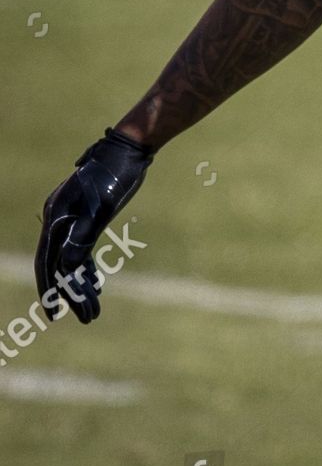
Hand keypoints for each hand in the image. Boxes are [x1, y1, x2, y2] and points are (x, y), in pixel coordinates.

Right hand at [35, 128, 154, 323]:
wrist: (130, 147)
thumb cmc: (116, 173)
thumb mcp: (103, 206)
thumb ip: (84, 235)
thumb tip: (67, 267)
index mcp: (56, 215)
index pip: (47, 261)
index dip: (49, 289)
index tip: (55, 314)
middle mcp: (59, 218)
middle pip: (60, 264)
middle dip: (73, 293)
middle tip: (89, 318)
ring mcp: (72, 218)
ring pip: (73, 259)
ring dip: (83, 284)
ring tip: (94, 310)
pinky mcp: (87, 217)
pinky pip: (82, 249)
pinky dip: (88, 268)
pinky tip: (96, 285)